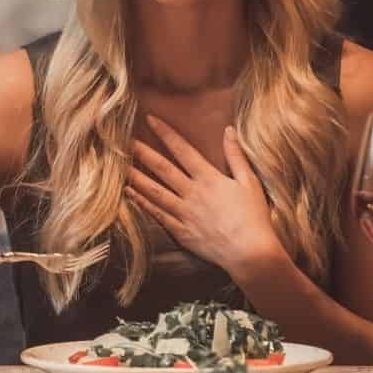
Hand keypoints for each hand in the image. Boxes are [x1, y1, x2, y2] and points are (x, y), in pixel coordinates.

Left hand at [126, 116, 284, 278]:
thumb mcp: (250, 181)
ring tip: (119, 167)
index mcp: (209, 178)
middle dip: (142, 152)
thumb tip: (229, 130)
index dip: (165, 133)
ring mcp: (184, 213)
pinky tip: (130, 194)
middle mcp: (192, 193)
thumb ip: (236, 155)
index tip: (150, 120)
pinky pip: (157, 215)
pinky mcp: (181, 232)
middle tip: (123, 140)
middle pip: (162, 168)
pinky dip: (142, 203)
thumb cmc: (254, 217)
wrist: (249, 253)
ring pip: (154, 192)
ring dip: (136, 177)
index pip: (183, 150)